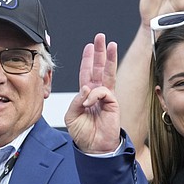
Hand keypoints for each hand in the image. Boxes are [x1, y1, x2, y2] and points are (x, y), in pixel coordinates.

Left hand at [64, 33, 119, 152]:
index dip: (87, 60)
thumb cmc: (82, 133)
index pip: (86, 73)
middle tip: (101, 37)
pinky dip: (94, 95)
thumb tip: (85, 88)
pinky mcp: (113, 103)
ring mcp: (106, 97)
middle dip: (100, 52)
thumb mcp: (71, 115)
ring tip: (111, 44)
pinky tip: (89, 103)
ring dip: (109, 58)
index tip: (89, 46)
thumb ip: (76, 100)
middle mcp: (96, 92)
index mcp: (85, 94)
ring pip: (108, 73)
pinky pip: (102, 91)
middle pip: (99, 68)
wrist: (93, 146)